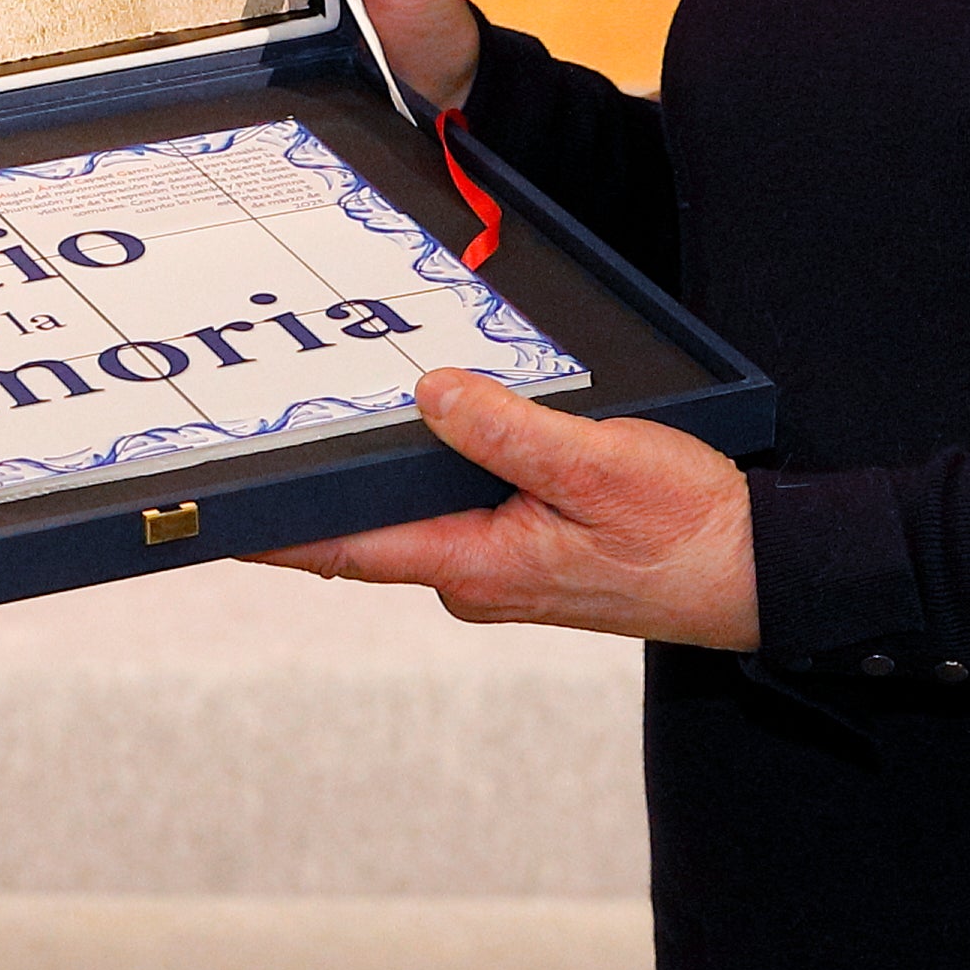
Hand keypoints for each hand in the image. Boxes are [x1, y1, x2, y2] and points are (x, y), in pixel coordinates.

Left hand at [251, 373, 762, 650]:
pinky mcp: (528, 549)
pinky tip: (434, 420)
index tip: (213, 516)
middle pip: (374, 525)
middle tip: (262, 425)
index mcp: (478, 563)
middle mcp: (476, 574)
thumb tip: (432, 394)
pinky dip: (437, 466)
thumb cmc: (685, 530)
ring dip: (384, 469)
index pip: (349, 549)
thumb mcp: (596, 461)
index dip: (276, 532)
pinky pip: (461, 502)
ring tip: (332, 411)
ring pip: (420, 508)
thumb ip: (507, 431)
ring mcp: (501, 565)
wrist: (756, 570)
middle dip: (323, 483)